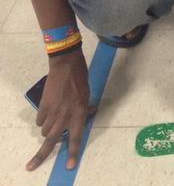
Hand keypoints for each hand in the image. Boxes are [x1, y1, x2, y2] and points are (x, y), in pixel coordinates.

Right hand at [26, 50, 92, 171]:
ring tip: (53, 122)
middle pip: (51, 141)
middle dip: (41, 156)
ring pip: (45, 131)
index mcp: (79, 112)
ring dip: (48, 131)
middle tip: (31, 166)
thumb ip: (85, 108)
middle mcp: (65, 115)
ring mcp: (53, 111)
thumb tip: (87, 116)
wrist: (66, 63)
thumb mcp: (87, 94)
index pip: (76, 137)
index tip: (69, 166)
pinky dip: (42, 120)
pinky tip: (47, 112)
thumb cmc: (80, 78)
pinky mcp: (43, 106)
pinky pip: (39, 121)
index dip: (73, 152)